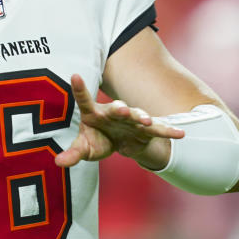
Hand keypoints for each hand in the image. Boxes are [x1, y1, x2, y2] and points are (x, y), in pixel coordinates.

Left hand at [55, 74, 184, 169]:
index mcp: (94, 113)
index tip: (75, 75)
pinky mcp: (147, 129)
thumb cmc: (98, 140)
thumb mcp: (85, 148)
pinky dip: (168, 131)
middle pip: (116, 108)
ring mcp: (132, 119)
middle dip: (120, 108)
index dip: (80, 88)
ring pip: (138, 115)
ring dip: (142, 117)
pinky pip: (158, 129)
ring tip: (147, 120)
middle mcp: (113, 112)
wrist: (121, 144)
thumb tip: (58, 162)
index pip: (84, 99)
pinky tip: (180, 133)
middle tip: (122, 109)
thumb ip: (73, 153)